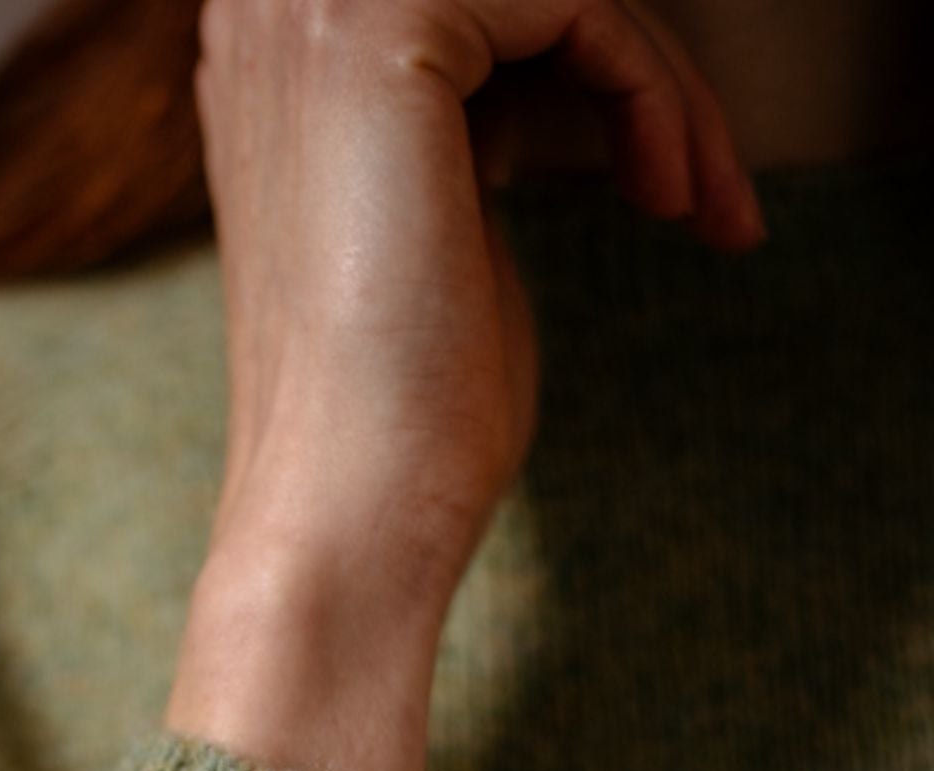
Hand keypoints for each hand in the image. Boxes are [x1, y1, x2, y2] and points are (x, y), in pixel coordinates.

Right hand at [194, 0, 764, 605]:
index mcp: (272, 50)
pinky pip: (579, 3)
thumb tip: (566, 64)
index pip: (479, 14)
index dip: (588, 74)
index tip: (668, 183)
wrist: (345, 512)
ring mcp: (315, 9)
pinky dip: (655, 94)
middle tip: (704, 194)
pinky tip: (668, 200)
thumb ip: (474, 121)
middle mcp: (272, 6)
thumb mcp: (437, 222)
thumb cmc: (402, 415)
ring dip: (664, 88)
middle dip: (640, 72)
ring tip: (694, 205)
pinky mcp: (382, 27)